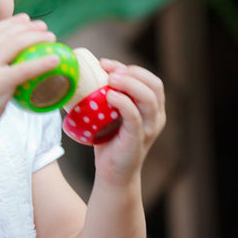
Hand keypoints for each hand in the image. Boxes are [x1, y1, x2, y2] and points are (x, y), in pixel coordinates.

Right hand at [0, 14, 58, 134]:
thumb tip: (5, 60)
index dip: (12, 23)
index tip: (26, 20)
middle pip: (7, 34)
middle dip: (28, 27)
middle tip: (43, 27)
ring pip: (16, 45)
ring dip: (37, 39)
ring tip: (51, 39)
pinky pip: (24, 68)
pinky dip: (42, 62)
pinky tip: (54, 60)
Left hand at [92, 59, 165, 185]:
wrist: (112, 174)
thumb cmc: (108, 139)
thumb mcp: (110, 112)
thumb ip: (106, 94)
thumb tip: (82, 72)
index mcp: (152, 108)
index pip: (150, 79)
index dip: (130, 68)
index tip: (106, 64)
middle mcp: (156, 117)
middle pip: (154, 84)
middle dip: (131, 72)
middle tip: (108, 70)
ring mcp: (149, 128)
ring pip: (149, 98)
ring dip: (129, 83)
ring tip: (109, 80)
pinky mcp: (137, 139)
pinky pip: (134, 116)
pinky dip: (122, 102)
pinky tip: (108, 96)